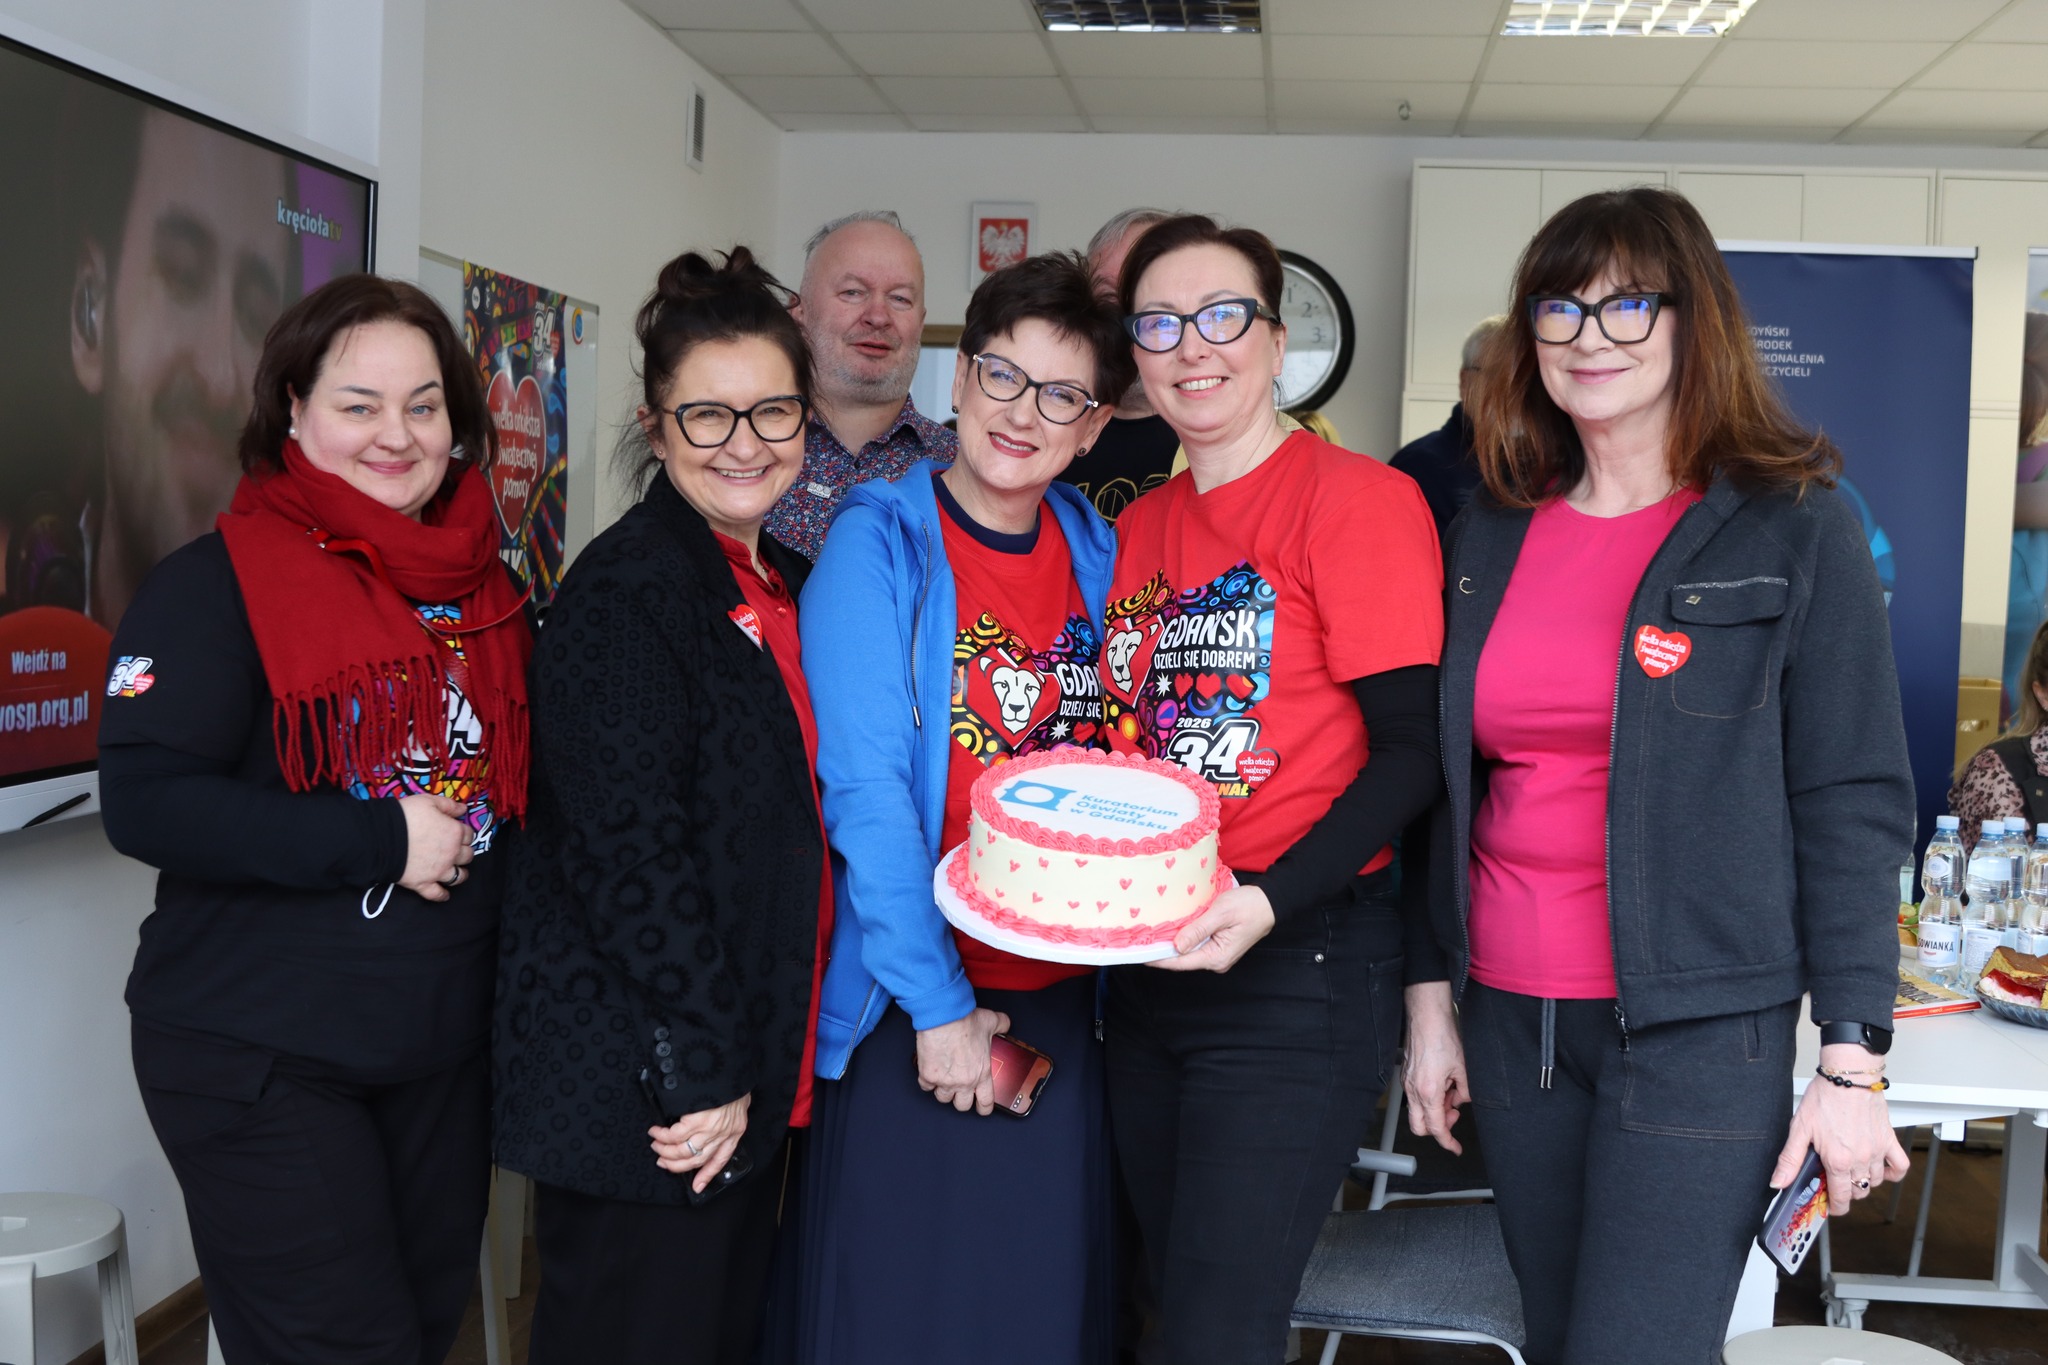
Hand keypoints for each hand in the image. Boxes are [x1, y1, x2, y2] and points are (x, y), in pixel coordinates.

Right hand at [397, 794, 472, 901]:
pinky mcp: (423, 884)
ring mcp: (438, 871)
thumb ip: (449, 805)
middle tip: (457, 851)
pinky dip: (442, 896)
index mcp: (454, 833)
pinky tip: (445, 895)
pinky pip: (437, 894)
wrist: (383, 837)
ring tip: (457, 872)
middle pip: (467, 856)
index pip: (468, 834)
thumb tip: (463, 809)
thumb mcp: (428, 801)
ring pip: (458, 876)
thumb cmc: (406, 815)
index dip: (463, 833)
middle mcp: (451, 854)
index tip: (458, 832)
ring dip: (460, 874)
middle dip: (464, 853)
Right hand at [649, 1093, 750, 1192]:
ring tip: (656, 1146)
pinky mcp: (697, 1120)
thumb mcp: (738, 1103)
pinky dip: (663, 1136)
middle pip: (696, 1160)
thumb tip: (716, 1121)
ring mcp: (710, 1129)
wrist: (733, 1068)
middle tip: (662, 1161)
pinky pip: (675, 1134)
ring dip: (665, 1151)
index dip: (707, 1175)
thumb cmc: (734, 1083)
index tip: (697, 1187)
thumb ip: (728, 1117)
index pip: (720, 1160)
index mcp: (734, 1132)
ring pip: (683, 1151)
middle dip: (676, 1164)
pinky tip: (657, 1132)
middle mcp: (722, 1135)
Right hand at [915, 1008, 1011, 1114]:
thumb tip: (1005, 1024)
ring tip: (944, 1080)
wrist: (943, 1017)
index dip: (984, 1108)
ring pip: (942, 1098)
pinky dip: (927, 1081)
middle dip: (961, 1100)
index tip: (982, 1107)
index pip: (986, 1102)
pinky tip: (930, 1072)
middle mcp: (964, 1081)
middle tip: (960, 1091)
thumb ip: (1002, 1025)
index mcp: (982, 1073)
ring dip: (944, 1091)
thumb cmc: (965, 1021)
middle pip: (962, 1105)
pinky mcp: (928, 1076)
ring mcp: (945, 1081)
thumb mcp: (991, 1021)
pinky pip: (926, 1086)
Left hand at [1147, 884, 1275, 973]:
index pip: (1180, 962)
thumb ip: (1198, 930)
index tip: (1139, 954)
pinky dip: (1183, 939)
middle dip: (1162, 952)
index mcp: (1216, 957)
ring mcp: (1218, 955)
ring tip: (1151, 937)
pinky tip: (1171, 931)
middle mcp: (1216, 961)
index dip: (1158, 959)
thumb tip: (1177, 946)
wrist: (1270, 902)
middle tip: (1140, 942)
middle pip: (1182, 960)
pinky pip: (1196, 945)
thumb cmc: (1248, 906)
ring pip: (1188, 953)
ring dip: (1171, 945)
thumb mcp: (1220, 914)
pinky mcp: (1218, 946)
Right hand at [1403, 981, 1471, 1155]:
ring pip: (1418, 1111)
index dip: (1447, 1142)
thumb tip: (1462, 1100)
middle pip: (1420, 1127)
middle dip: (1438, 1128)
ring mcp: (1406, 1082)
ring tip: (1451, 1092)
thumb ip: (1466, 1092)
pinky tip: (1442, 1084)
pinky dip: (1429, 1098)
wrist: (1427, 1017)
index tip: (1455, 1148)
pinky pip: (1416, 1096)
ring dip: (1435, 1110)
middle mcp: (1413, 1090)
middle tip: (1454, 1115)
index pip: (1436, 1128)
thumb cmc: (1442, 1037)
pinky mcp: (1406, 1075)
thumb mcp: (1463, 1069)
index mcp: (1428, 1092)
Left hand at [1771, 1043, 1909, 1214]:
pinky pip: (1900, 1166)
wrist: (1848, 1076)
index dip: (1835, 1206)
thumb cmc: (1825, 1097)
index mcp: (1837, 1160)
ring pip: (1875, 1182)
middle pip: (1858, 1191)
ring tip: (1851, 1171)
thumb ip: (1789, 1159)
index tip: (1830, 1205)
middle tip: (1835, 1181)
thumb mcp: (1799, 1128)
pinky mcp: (1889, 1140)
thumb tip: (1779, 1182)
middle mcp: (1860, 1159)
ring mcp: (1877, 1151)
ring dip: (1864, 1182)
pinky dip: (1893, 1173)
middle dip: (1846, 1192)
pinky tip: (1880, 1169)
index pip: (1841, 1197)